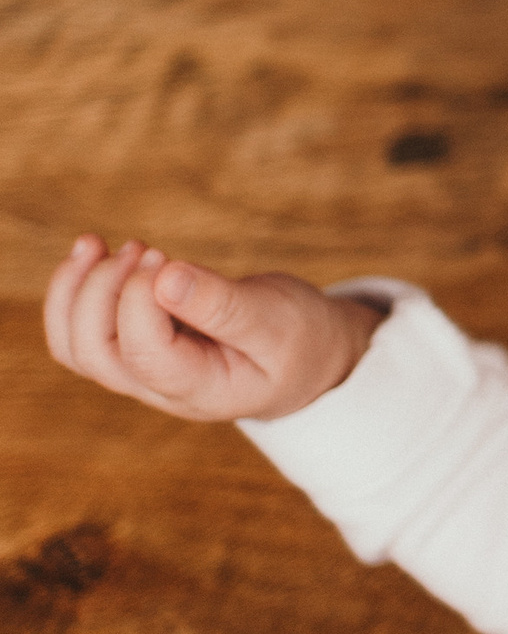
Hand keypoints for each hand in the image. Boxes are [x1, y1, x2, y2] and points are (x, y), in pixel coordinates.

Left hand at [43, 237, 381, 422]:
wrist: (306, 358)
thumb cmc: (299, 339)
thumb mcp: (277, 321)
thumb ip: (222, 304)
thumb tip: (164, 276)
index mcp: (199, 390)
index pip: (142, 353)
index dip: (138, 300)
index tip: (164, 257)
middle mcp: (159, 389)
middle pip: (94, 352)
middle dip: (100, 291)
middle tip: (143, 248)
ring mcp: (140, 373)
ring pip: (75, 346)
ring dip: (74, 291)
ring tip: (96, 243)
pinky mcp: (134, 350)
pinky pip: (81, 332)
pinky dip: (74, 293)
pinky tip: (94, 255)